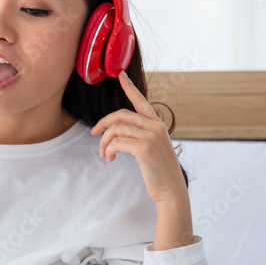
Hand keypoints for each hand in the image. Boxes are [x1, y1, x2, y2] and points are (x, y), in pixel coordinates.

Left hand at [88, 70, 186, 204]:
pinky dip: (109, 150)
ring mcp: (151, 136)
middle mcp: (155, 126)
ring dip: (105, 142)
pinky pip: (117, 142)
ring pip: (116, 129)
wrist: (171, 190)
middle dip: (104, 123)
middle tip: (94, 134)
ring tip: (105, 154)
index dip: (129, 87)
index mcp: (157, 124)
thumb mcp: (152, 148)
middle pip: (121, 114)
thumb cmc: (158, 171)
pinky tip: (110, 158)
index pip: (141, 101)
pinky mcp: (144, 147)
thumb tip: (114, 133)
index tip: (120, 74)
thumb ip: (139, 135)